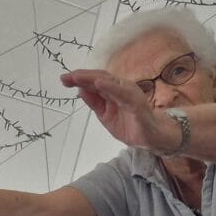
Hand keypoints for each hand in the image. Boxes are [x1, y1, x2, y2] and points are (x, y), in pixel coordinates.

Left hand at [60, 69, 178, 152]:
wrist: (150, 138)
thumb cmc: (129, 124)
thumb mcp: (105, 115)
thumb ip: (94, 102)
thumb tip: (80, 90)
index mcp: (113, 91)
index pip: (95, 81)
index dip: (79, 79)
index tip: (64, 79)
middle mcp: (121, 88)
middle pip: (100, 78)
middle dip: (82, 76)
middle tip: (66, 76)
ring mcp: (129, 94)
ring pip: (110, 82)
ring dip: (93, 78)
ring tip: (78, 77)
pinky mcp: (136, 103)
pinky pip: (122, 94)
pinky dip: (111, 87)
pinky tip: (100, 84)